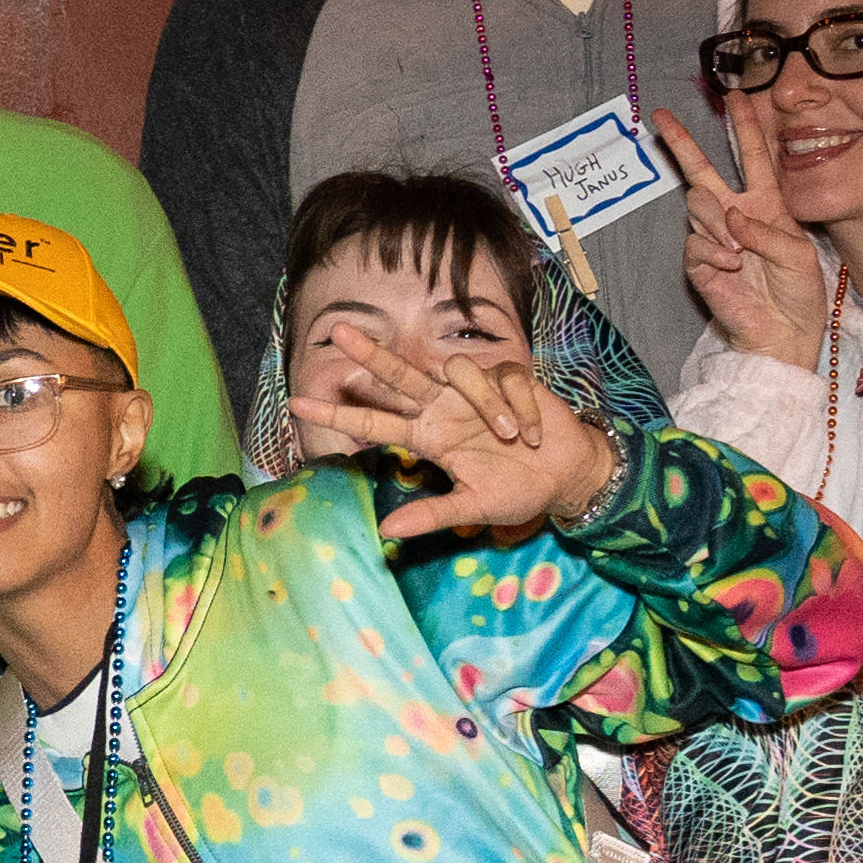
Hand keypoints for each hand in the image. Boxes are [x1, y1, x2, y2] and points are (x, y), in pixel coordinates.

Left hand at [286, 335, 622, 540]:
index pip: (373, 423)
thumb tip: (386, 531)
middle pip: (398, 375)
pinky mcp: (509, 377)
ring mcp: (473, 390)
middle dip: (369, 353)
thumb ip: (433, 516)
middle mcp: (442, 408)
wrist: (566, 475)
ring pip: (457, 371)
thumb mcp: (474, 507)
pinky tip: (531, 432)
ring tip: (511, 437)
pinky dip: (518, 407)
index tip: (296, 406)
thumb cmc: (516, 490)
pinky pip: (503, 380)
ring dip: (486, 405)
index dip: (337, 415)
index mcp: (427, 438)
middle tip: (336, 330)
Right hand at [653, 101, 831, 370]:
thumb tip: (729, 217)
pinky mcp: (699, 265)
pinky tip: (731, 268)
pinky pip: (696, 246)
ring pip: (698, 208)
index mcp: (766, 204)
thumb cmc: (799, 292)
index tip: (735, 96)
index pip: (752, 156)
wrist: (782, 333)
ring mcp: (714, 239)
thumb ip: (766, 230)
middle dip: (681, 143)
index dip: (744, 126)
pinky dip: (714, 255)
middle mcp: (735, 215)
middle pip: (701, 171)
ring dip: (718, 226)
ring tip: (739, 253)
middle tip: (660, 118)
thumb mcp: (799, 254)